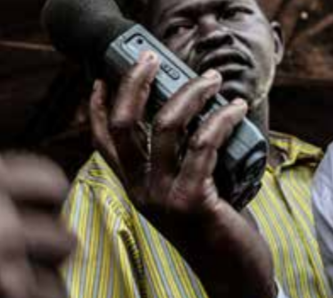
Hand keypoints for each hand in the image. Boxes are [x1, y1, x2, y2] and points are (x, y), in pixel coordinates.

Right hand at [0, 135, 74, 297]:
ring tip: (16, 272)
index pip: (52, 184)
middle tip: (28, 246)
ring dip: (41, 277)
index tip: (39, 204)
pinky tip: (7, 288)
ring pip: (55, 279)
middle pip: (62, 238)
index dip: (46, 195)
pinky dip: (30, 295)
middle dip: (46, 243)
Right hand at [90, 51, 275, 297]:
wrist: (233, 277)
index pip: (102, 142)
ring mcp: (163, 197)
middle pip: (124, 124)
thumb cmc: (215, 227)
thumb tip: (195, 108)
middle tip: (153, 56)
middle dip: (135, 82)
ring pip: (166, 125)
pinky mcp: (191, 201)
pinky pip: (203, 145)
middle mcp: (140, 191)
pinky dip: (221, 119)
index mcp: (134, 186)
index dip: (96, 107)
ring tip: (213, 79)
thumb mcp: (186, 190)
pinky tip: (235, 109)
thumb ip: (181, 159)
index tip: (102, 77)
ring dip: (192, 92)